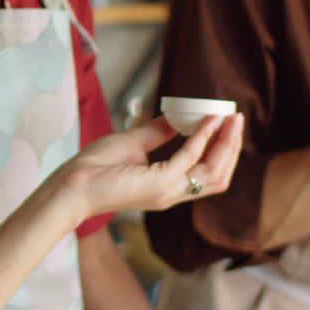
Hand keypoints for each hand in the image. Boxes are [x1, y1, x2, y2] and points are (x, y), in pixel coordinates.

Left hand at [52, 113, 243, 220]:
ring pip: (214, 171)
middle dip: (232, 147)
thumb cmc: (95, 168)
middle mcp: (172, 193)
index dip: (221, 151)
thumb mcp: (133, 143)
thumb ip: (157, 132)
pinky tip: (208, 120)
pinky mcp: (160, 184)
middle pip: (218, 175)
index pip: (207, 174)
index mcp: (167, 187)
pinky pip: (191, 158)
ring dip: (226, 143)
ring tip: (232, 119)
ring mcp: (168, 192)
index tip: (226, 125)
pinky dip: (203, 137)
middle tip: (237, 119)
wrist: (72, 184)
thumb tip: (177, 116)